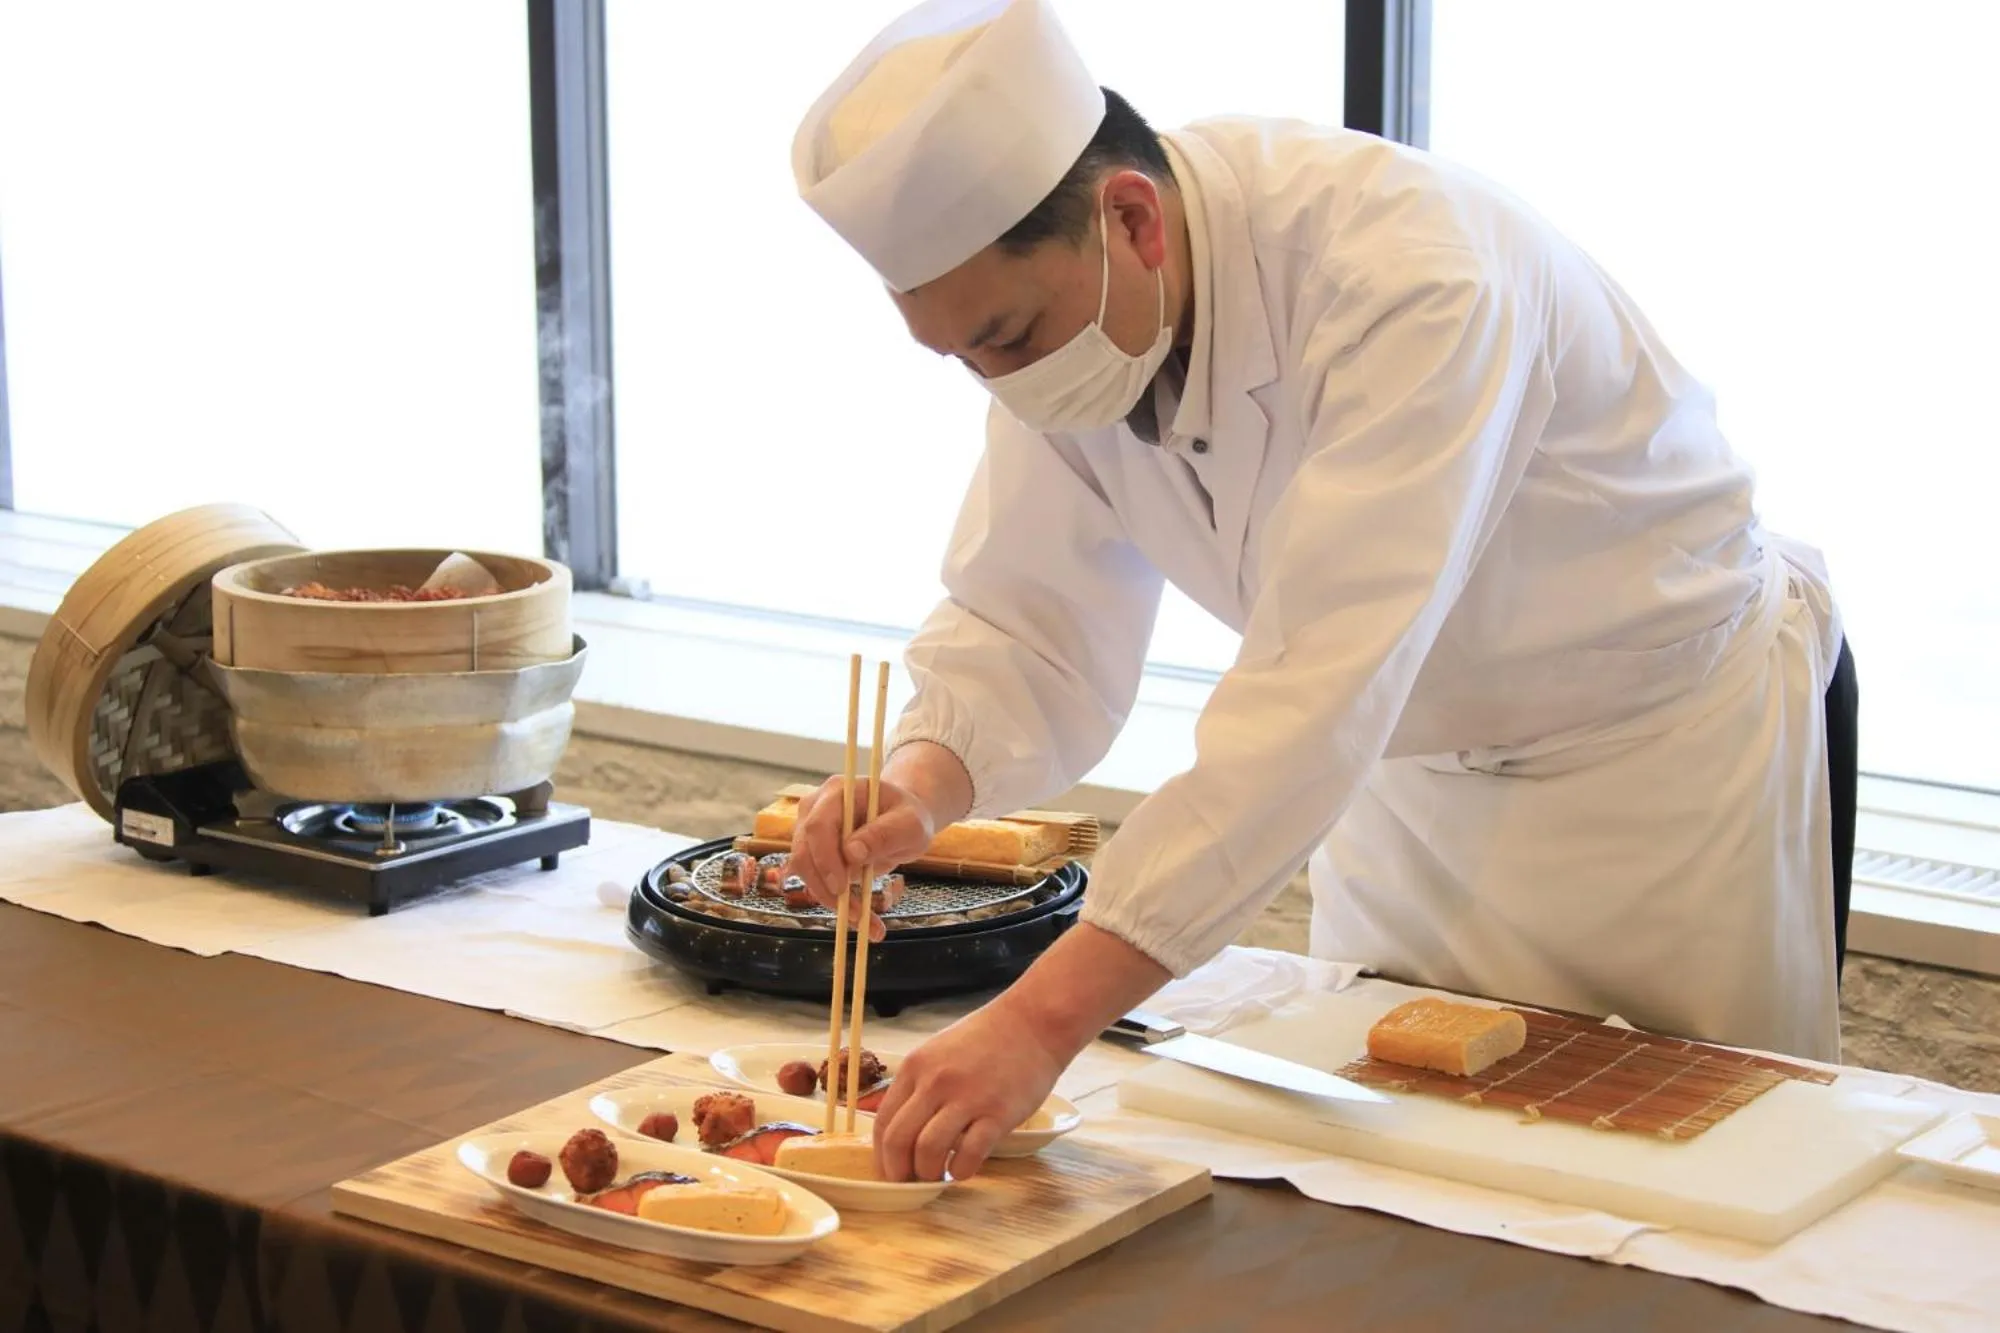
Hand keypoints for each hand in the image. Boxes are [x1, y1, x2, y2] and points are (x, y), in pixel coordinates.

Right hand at [783, 776, 933, 941]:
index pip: (818, 825)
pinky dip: (834, 902)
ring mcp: (809, 829)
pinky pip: (814, 879)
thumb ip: (885, 834)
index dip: (825, 858)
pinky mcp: (812, 852)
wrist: (901, 821)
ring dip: (830, 900)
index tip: (841, 888)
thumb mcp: (911, 824)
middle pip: (804, 851)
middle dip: (825, 887)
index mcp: (840, 792)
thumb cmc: (907, 817)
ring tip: (866, 923)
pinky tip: (859, 918)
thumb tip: (852, 853)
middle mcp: (816, 808)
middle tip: (856, 915)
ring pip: (805, 870)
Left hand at [871, 998, 1065, 1181]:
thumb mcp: (939, 1052)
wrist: (1032, 1024)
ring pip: (928, 1151)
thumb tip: (903, 1127)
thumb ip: (919, 1085)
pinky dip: (960, 1171)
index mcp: (916, 1067)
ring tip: (939, 1174)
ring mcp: (967, 1098)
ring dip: (929, 1173)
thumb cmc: (987, 1039)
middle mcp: (935, 1082)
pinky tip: (963, 1169)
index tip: (890, 1169)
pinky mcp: (997, 1114)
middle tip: (909, 1181)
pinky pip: (968, 1155)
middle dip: (899, 1171)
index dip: (882, 1155)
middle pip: (898, 1141)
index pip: (883, 1121)